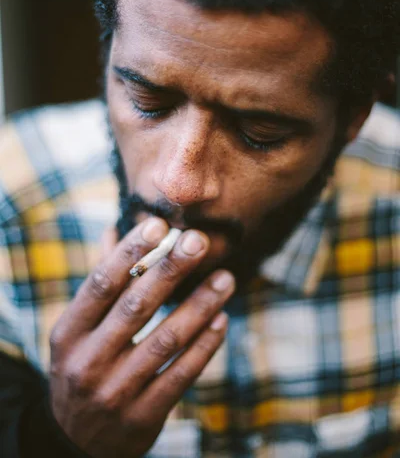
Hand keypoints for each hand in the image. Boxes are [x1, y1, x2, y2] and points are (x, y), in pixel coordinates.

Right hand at [49, 218, 234, 457]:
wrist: (75, 442)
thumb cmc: (83, 368)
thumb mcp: (78, 331)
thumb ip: (101, 283)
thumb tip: (114, 229)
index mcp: (69, 333)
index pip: (101, 284)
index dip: (130, 252)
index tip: (159, 225)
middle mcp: (88, 362)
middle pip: (136, 306)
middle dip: (171, 269)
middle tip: (199, 240)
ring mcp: (115, 392)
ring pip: (166, 339)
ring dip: (200, 305)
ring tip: (225, 278)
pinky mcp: (143, 416)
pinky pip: (181, 374)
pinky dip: (205, 345)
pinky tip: (221, 319)